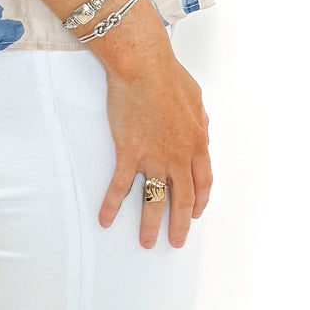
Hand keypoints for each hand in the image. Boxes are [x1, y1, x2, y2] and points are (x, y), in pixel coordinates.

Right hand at [97, 45, 212, 249]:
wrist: (144, 67)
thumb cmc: (169, 77)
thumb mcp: (196, 99)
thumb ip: (201, 121)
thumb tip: (204, 132)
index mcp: (197, 144)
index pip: (202, 183)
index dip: (199, 201)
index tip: (195, 214)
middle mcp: (179, 157)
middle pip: (183, 200)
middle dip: (180, 224)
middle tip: (175, 241)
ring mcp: (154, 157)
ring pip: (155, 199)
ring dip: (150, 224)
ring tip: (146, 242)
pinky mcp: (129, 153)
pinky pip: (121, 186)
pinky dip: (112, 205)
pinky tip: (106, 219)